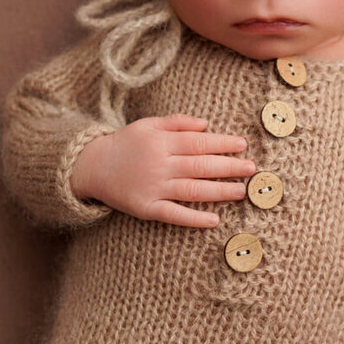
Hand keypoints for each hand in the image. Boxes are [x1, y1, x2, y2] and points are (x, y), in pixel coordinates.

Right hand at [69, 115, 257, 227]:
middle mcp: (159, 164)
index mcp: (161, 142)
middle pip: (200, 166)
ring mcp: (153, 188)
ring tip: (241, 192)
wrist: (92, 166)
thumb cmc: (126, 144)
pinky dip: (194, 218)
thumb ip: (177, 123)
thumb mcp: (148, 125)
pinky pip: (174, 215)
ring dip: (220, 192)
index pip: (198, 142)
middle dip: (229, 167)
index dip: (222, 143)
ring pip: (192, 190)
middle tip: (252, 169)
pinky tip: (214, 220)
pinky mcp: (146, 208)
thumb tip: (207, 125)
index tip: (242, 145)